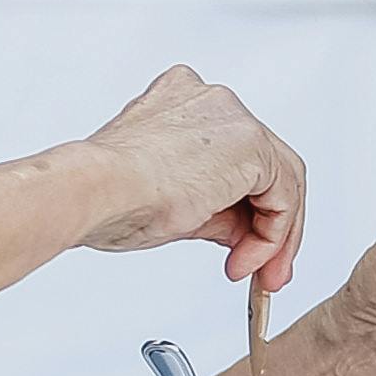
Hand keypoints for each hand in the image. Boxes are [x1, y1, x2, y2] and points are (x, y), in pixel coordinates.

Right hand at [63, 63, 307, 284]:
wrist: (93, 191)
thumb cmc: (107, 198)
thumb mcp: (173, 204)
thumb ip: (215, 211)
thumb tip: (242, 232)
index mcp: (181, 103)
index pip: (232, 157)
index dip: (244, 207)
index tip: (241, 248)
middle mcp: (210, 102)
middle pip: (262, 166)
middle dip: (268, 225)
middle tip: (264, 270)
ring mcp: (232, 117)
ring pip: (279, 181)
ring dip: (272, 236)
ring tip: (255, 274)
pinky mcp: (251, 143)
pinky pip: (283, 196)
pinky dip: (272, 236)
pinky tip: (247, 260)